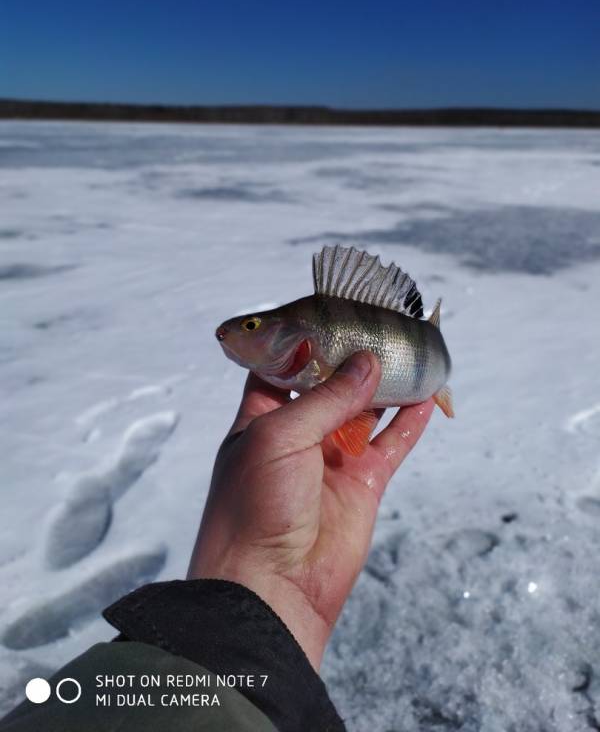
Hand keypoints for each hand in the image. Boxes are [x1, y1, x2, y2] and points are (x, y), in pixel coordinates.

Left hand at [188, 351, 433, 669]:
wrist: (271, 587)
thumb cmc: (254, 506)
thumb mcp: (279, 437)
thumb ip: (327, 398)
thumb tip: (367, 363)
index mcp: (262, 415)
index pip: (284, 365)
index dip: (307, 339)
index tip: (334, 312)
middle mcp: (298, 433)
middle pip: (332, 384)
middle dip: (354, 357)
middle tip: (383, 324)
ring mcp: (332, 458)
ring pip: (366, 410)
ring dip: (387, 384)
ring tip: (410, 350)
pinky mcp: (362, 484)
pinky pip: (391, 444)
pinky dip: (409, 423)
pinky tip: (425, 397)